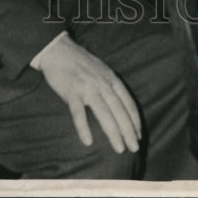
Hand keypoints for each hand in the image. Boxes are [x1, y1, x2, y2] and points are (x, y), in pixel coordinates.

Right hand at [37, 33, 141, 153]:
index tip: (139, 136)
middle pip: (119, 110)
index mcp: (111, 78)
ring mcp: (87, 87)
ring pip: (104, 113)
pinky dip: (84, 127)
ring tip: (119, 148)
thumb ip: (110, 85)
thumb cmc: (79, 62)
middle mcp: (102, 83)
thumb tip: (119, 104)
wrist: (58, 49)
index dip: (134, 120)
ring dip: (113, 132)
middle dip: (129, 130)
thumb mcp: (101, 69)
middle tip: (135, 149)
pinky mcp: (71, 91)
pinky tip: (88, 141)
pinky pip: (78, 112)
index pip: (128, 102)